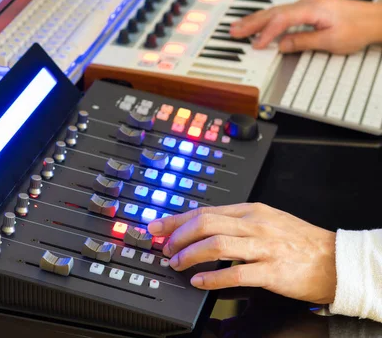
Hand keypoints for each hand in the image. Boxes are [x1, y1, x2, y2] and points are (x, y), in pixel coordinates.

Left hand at [147, 203, 336, 303]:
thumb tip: (202, 226)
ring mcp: (263, 247)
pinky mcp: (272, 271)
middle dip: (178, 235)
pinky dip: (212, 278)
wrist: (335, 260)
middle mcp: (254, 224)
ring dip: (190, 255)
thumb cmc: (299, 241)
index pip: (205, 211)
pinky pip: (235, 274)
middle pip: (205, 223)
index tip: (157, 226)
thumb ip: (235, 222)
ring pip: (216, 245)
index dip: (177, 219)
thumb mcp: (266, 220)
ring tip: (177, 263)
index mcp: (251, 211)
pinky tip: (200, 282)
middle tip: (165, 247)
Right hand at [230, 0, 381, 53]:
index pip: (281, 20)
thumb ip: (302, 42)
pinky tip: (259, 22)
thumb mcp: (330, 41)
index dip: (266, 33)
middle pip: (273, 12)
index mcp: (312, 8)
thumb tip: (282, 45)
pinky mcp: (309, 7)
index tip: (255, 45)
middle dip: (252, 22)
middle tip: (234, 31)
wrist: (375, 20)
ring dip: (257, 19)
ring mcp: (308, 3)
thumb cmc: (358, 28)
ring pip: (276, 10)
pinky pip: (282, 12)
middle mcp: (308, 2)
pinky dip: (268, 18)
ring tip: (239, 27)